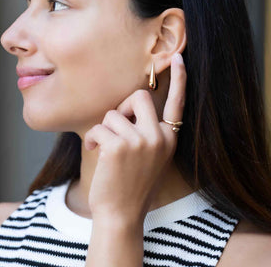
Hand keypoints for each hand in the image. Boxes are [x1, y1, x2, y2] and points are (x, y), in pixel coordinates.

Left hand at [84, 52, 186, 223]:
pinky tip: (94, 151)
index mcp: (169, 138)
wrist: (121, 214)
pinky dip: (92, 138)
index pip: (178, 103)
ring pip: (113, 114)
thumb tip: (128, 107)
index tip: (177, 58)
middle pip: (139, 96)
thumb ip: (146, 131)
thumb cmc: (131, 184)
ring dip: (104, 129)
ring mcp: (141, 141)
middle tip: (116, 127)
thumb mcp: (149, 156)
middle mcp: (159, 136)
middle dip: (123, 107)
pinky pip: (99, 127)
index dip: (180, 79)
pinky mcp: (119, 146)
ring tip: (103, 148)